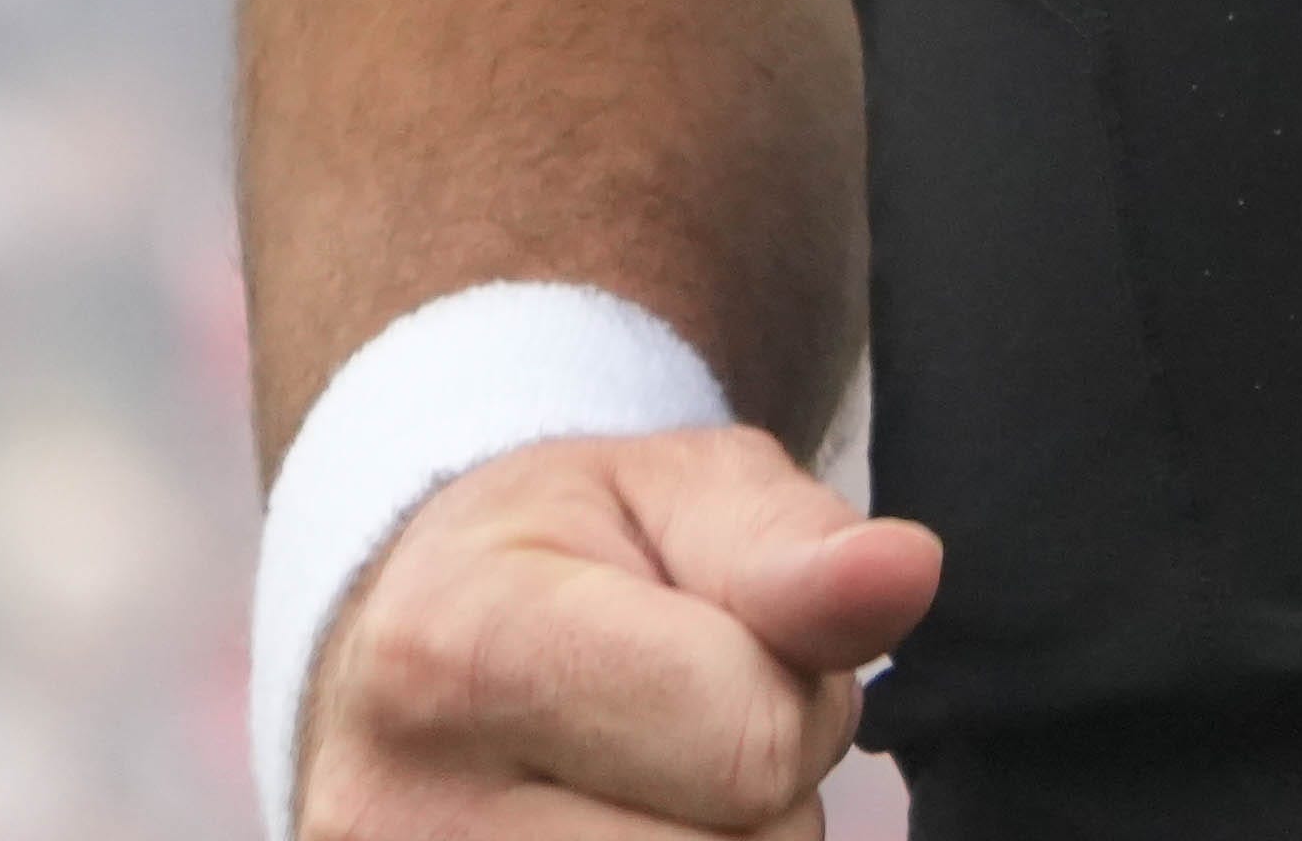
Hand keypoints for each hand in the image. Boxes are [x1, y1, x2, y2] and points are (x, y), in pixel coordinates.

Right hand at [299, 424, 944, 838]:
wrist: (398, 659)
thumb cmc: (561, 563)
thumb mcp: (673, 496)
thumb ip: (789, 544)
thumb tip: (902, 573)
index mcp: (458, 646)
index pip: (750, 746)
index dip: (794, 700)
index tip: (732, 652)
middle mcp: (407, 811)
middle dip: (763, 802)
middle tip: (685, 735)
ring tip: (654, 795)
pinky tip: (632, 835)